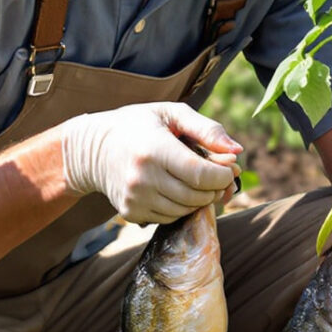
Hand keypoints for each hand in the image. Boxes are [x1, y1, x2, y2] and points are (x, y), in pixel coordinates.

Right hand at [57, 103, 241, 223]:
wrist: (93, 149)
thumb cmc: (138, 125)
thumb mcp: (171, 114)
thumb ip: (207, 129)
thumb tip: (238, 150)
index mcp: (154, 150)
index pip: (201, 175)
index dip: (223, 175)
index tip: (229, 167)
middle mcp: (143, 178)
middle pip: (197, 196)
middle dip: (215, 187)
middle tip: (217, 174)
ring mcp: (136, 199)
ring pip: (186, 210)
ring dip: (200, 198)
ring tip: (196, 179)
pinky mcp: (131, 212)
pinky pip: (171, 217)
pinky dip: (182, 206)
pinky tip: (176, 188)